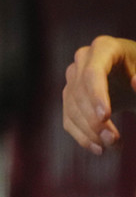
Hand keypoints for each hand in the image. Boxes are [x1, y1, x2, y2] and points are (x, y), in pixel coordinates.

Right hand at [63, 36, 135, 154]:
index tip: (106, 116)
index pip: (93, 72)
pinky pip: (68, 118)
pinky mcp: (70, 95)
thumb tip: (135, 82)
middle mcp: (83, 59)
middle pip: (79, 91)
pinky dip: (82, 136)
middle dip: (93, 119)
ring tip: (113, 146)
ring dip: (89, 131)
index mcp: (105, 47)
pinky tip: (99, 149)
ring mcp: (74, 76)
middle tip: (114, 140)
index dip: (96, 95)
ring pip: (71, 106)